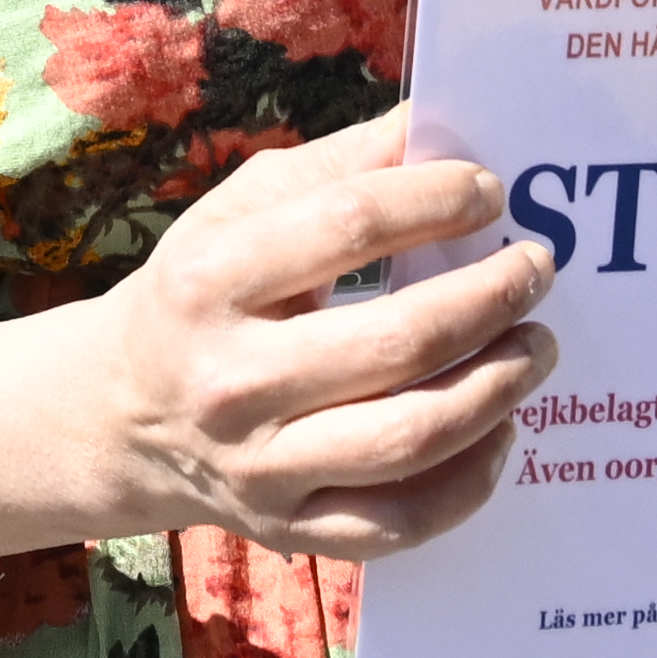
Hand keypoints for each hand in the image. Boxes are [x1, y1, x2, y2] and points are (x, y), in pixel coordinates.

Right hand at [36, 111, 556, 563]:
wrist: (118, 415)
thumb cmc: (199, 292)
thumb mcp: (236, 210)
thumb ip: (336, 166)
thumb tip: (433, 128)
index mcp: (210, 280)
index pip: (349, 227)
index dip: (436, 200)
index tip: (491, 192)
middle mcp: (230, 380)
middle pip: (398, 341)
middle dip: (491, 297)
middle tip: (535, 269)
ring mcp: (261, 467)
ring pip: (411, 437)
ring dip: (499, 386)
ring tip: (538, 346)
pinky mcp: (290, 530)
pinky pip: (403, 522)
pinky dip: (471, 479)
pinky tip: (500, 430)